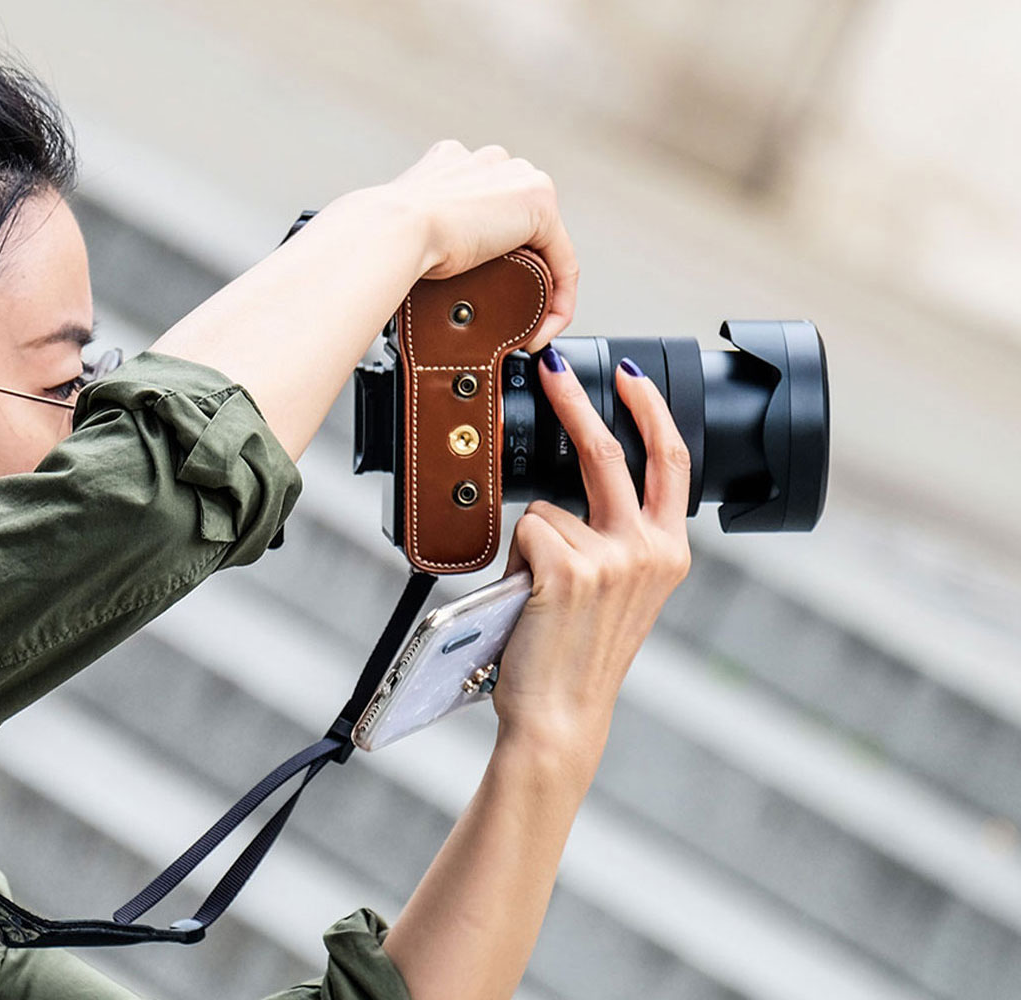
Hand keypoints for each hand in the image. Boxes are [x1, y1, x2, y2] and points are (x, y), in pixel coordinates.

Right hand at [330, 139, 578, 348]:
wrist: (390, 232)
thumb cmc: (380, 238)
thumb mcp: (405, 231)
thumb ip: (423, 233)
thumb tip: (428, 265)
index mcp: (452, 162)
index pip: (485, 208)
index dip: (486, 255)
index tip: (475, 293)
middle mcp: (488, 162)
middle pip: (517, 224)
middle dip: (515, 272)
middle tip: (500, 317)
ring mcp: (516, 177)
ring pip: (542, 242)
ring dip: (538, 289)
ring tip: (521, 329)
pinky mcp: (538, 203)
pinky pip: (562, 261)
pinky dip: (557, 302)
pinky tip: (539, 331)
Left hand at [491, 349, 691, 766]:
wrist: (561, 714)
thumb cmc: (576, 654)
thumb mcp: (618, 592)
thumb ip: (613, 541)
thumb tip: (567, 494)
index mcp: (669, 552)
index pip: (671, 461)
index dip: (650, 409)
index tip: (629, 372)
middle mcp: (650, 550)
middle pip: (611, 452)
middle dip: (576, 400)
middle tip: (551, 366)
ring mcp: (610, 558)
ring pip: (548, 505)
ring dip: (530, 540)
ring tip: (536, 592)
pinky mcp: (568, 568)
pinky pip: (524, 530)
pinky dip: (514, 558)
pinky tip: (525, 597)